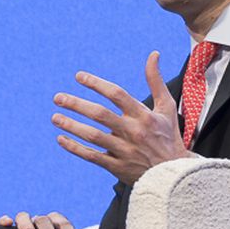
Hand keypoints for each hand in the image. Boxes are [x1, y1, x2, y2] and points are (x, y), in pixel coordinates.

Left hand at [52, 51, 194, 184]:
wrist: (175, 174)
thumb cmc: (168, 136)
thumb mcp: (166, 107)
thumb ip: (156, 81)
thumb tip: (153, 54)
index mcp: (143, 115)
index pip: (117, 94)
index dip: (96, 84)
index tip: (78, 76)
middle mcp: (133, 132)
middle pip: (100, 115)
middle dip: (77, 105)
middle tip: (58, 98)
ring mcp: (124, 150)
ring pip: (93, 136)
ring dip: (72, 126)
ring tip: (55, 117)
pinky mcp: (117, 167)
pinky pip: (92, 156)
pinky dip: (75, 148)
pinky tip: (61, 139)